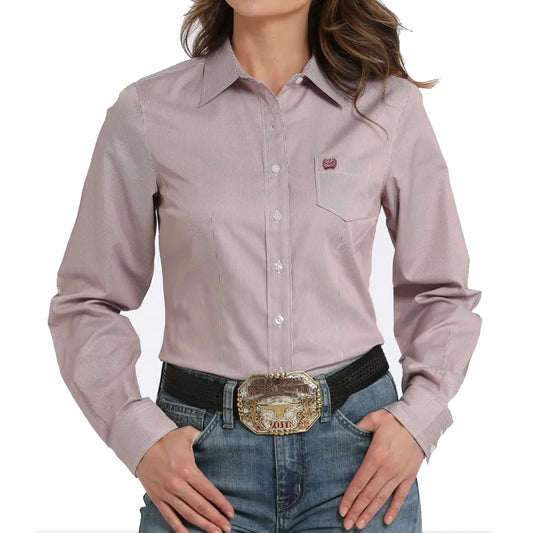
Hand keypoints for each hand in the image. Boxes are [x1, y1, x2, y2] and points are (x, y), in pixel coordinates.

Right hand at [136, 426, 233, 532]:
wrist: (141, 444)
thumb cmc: (166, 439)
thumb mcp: (187, 434)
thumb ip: (202, 437)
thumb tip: (215, 437)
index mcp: (187, 470)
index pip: (209, 491)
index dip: (221, 503)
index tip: (230, 512)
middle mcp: (178, 485)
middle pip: (201, 506)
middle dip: (216, 518)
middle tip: (227, 528)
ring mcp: (166, 494)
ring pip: (188, 514)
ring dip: (203, 525)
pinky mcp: (157, 499)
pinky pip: (169, 517)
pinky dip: (179, 528)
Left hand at [338, 409, 423, 528]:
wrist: (421, 421)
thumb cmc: (396, 418)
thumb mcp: (373, 418)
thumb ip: (359, 426)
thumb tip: (347, 429)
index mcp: (375, 456)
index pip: (359, 482)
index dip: (349, 498)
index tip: (341, 510)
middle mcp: (386, 469)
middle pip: (368, 495)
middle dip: (356, 511)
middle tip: (347, 524)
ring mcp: (399, 474)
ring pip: (382, 498)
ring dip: (370, 513)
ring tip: (360, 525)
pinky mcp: (410, 476)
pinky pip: (401, 496)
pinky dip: (393, 509)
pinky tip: (386, 520)